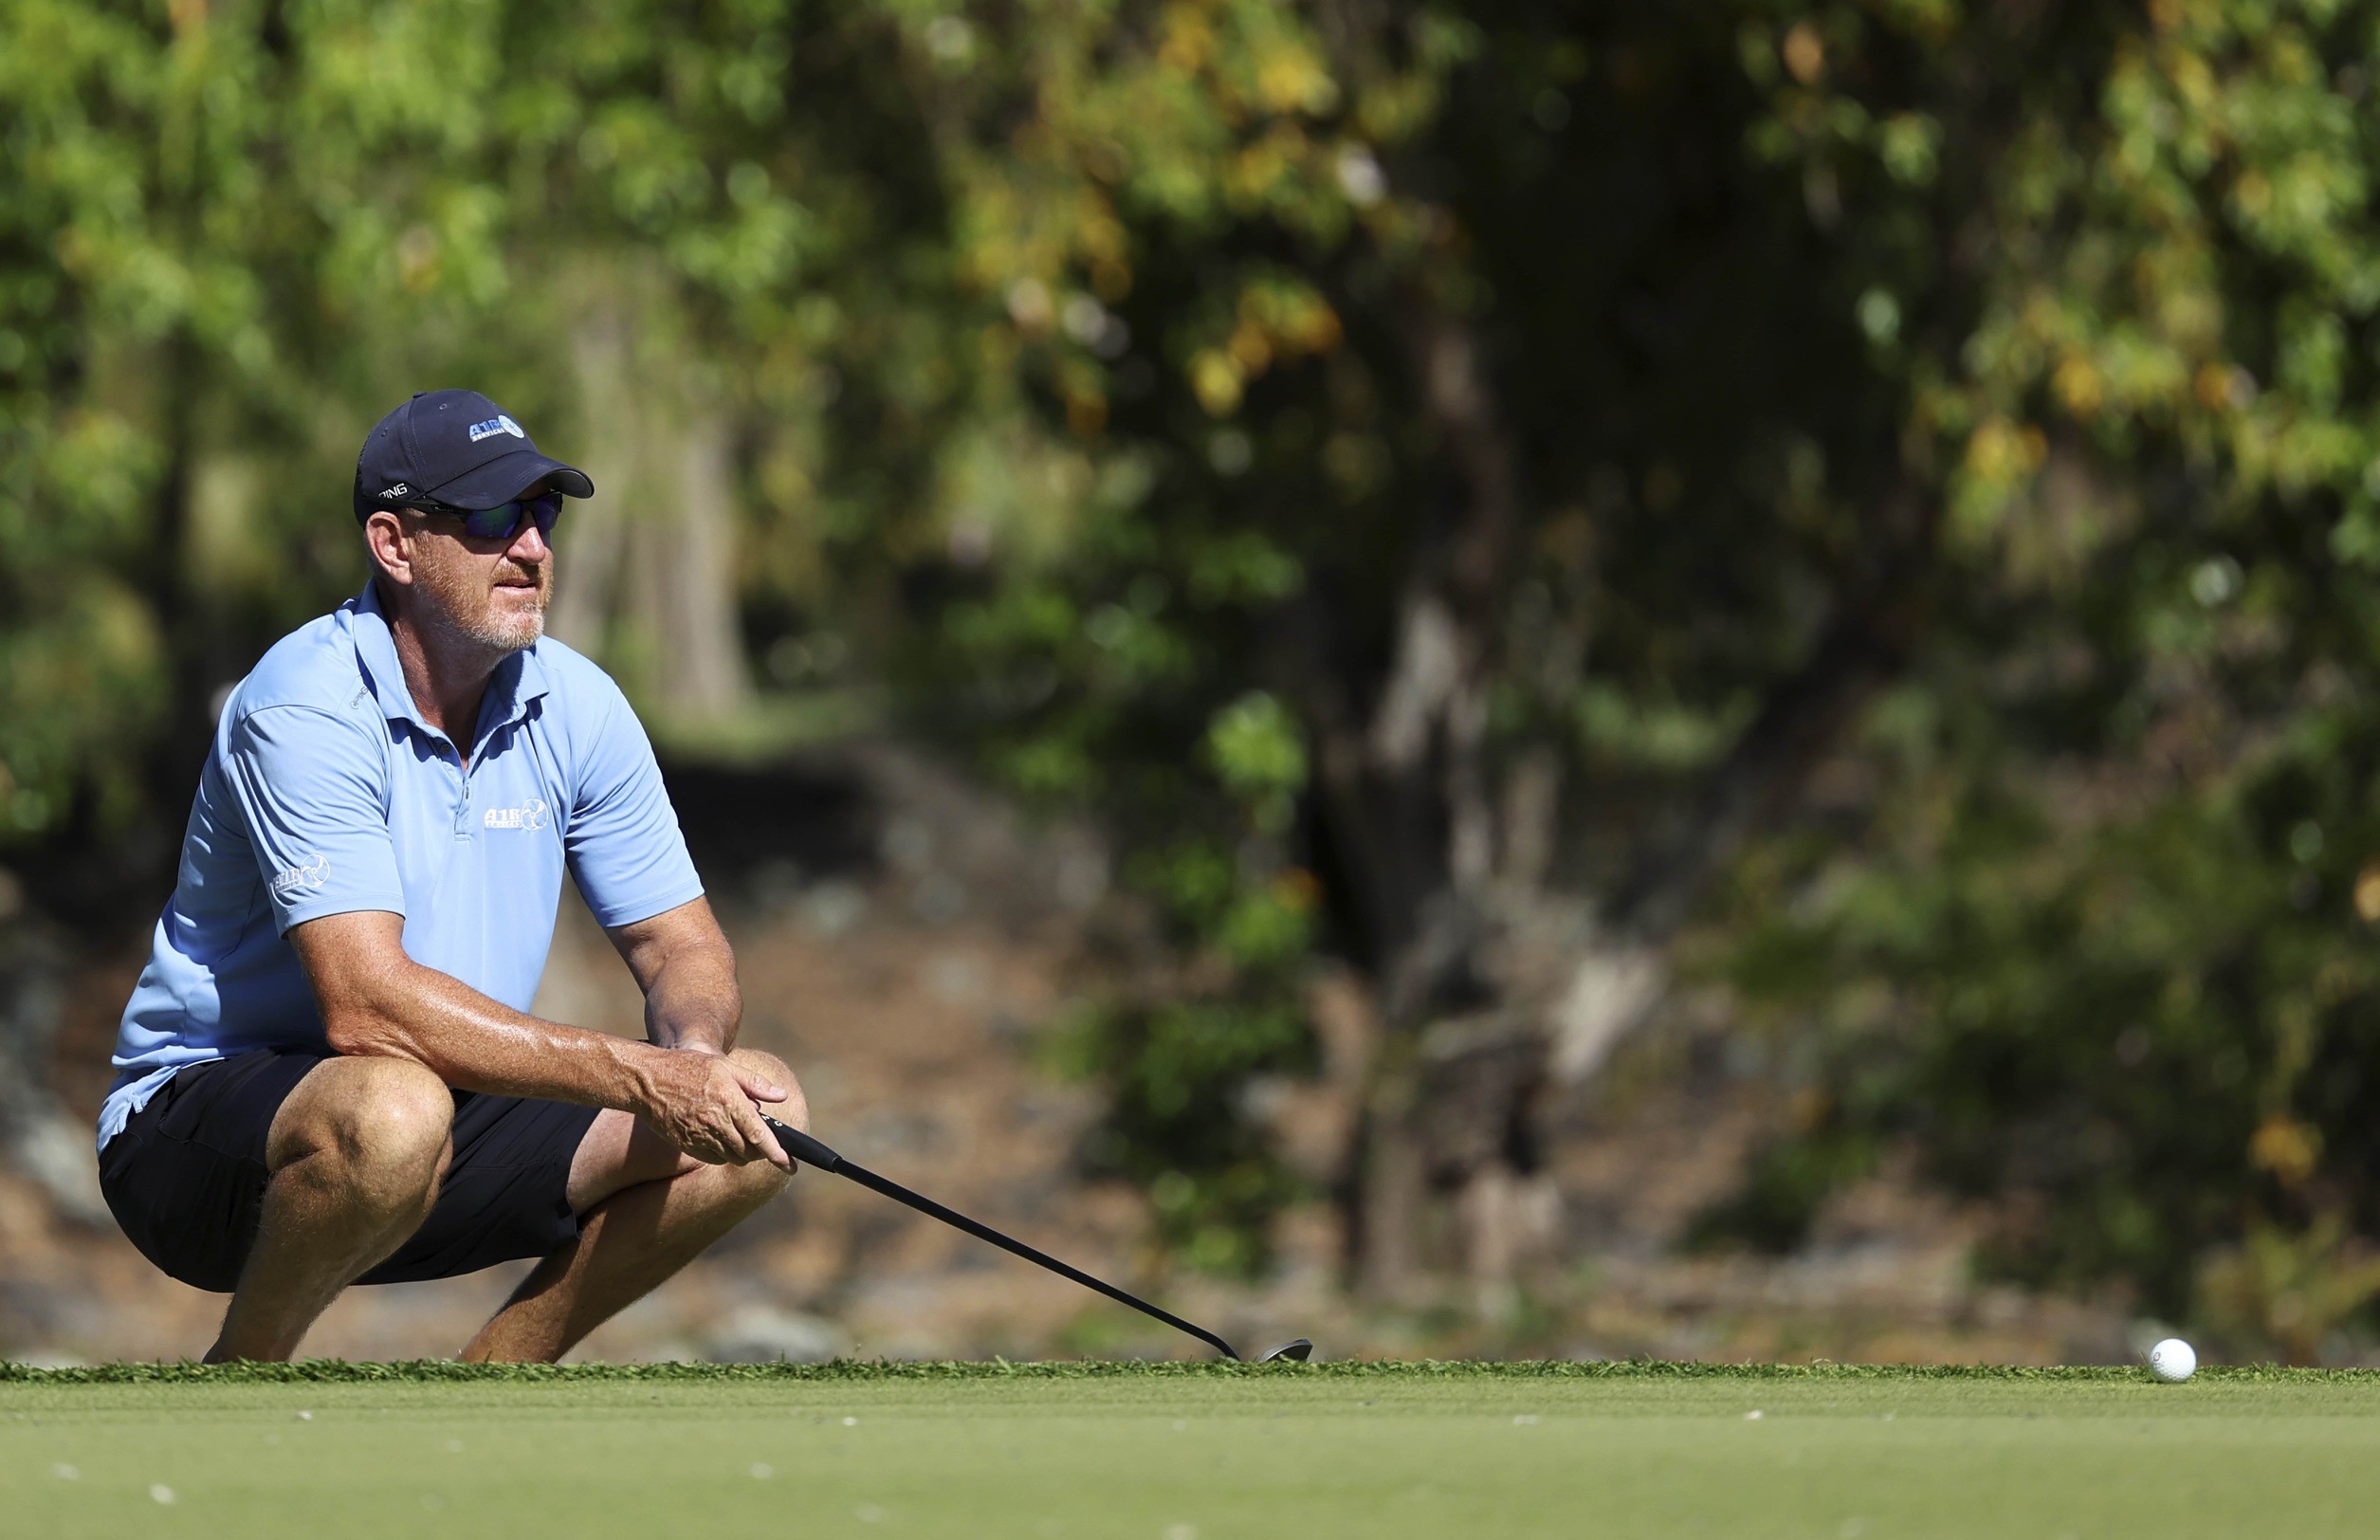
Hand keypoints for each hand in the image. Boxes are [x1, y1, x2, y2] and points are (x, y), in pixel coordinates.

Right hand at [636, 1050, 790, 1167]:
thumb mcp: (725, 1066)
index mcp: (730, 1102)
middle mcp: (716, 1123)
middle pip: (748, 1152)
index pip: (760, 1136)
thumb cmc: (688, 1067)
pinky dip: (722, 1153)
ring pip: (731, 1157)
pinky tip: (720, 1138)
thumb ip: (755, 1084)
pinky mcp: (686, 1144)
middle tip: (764, 1143)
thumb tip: (781, 1096)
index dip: (778, 1154)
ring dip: (742, 1153)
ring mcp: (699, 1136)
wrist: (647, 1080)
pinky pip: (711, 1158)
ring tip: (741, 1137)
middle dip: (760, 1151)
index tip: (790, 1166)